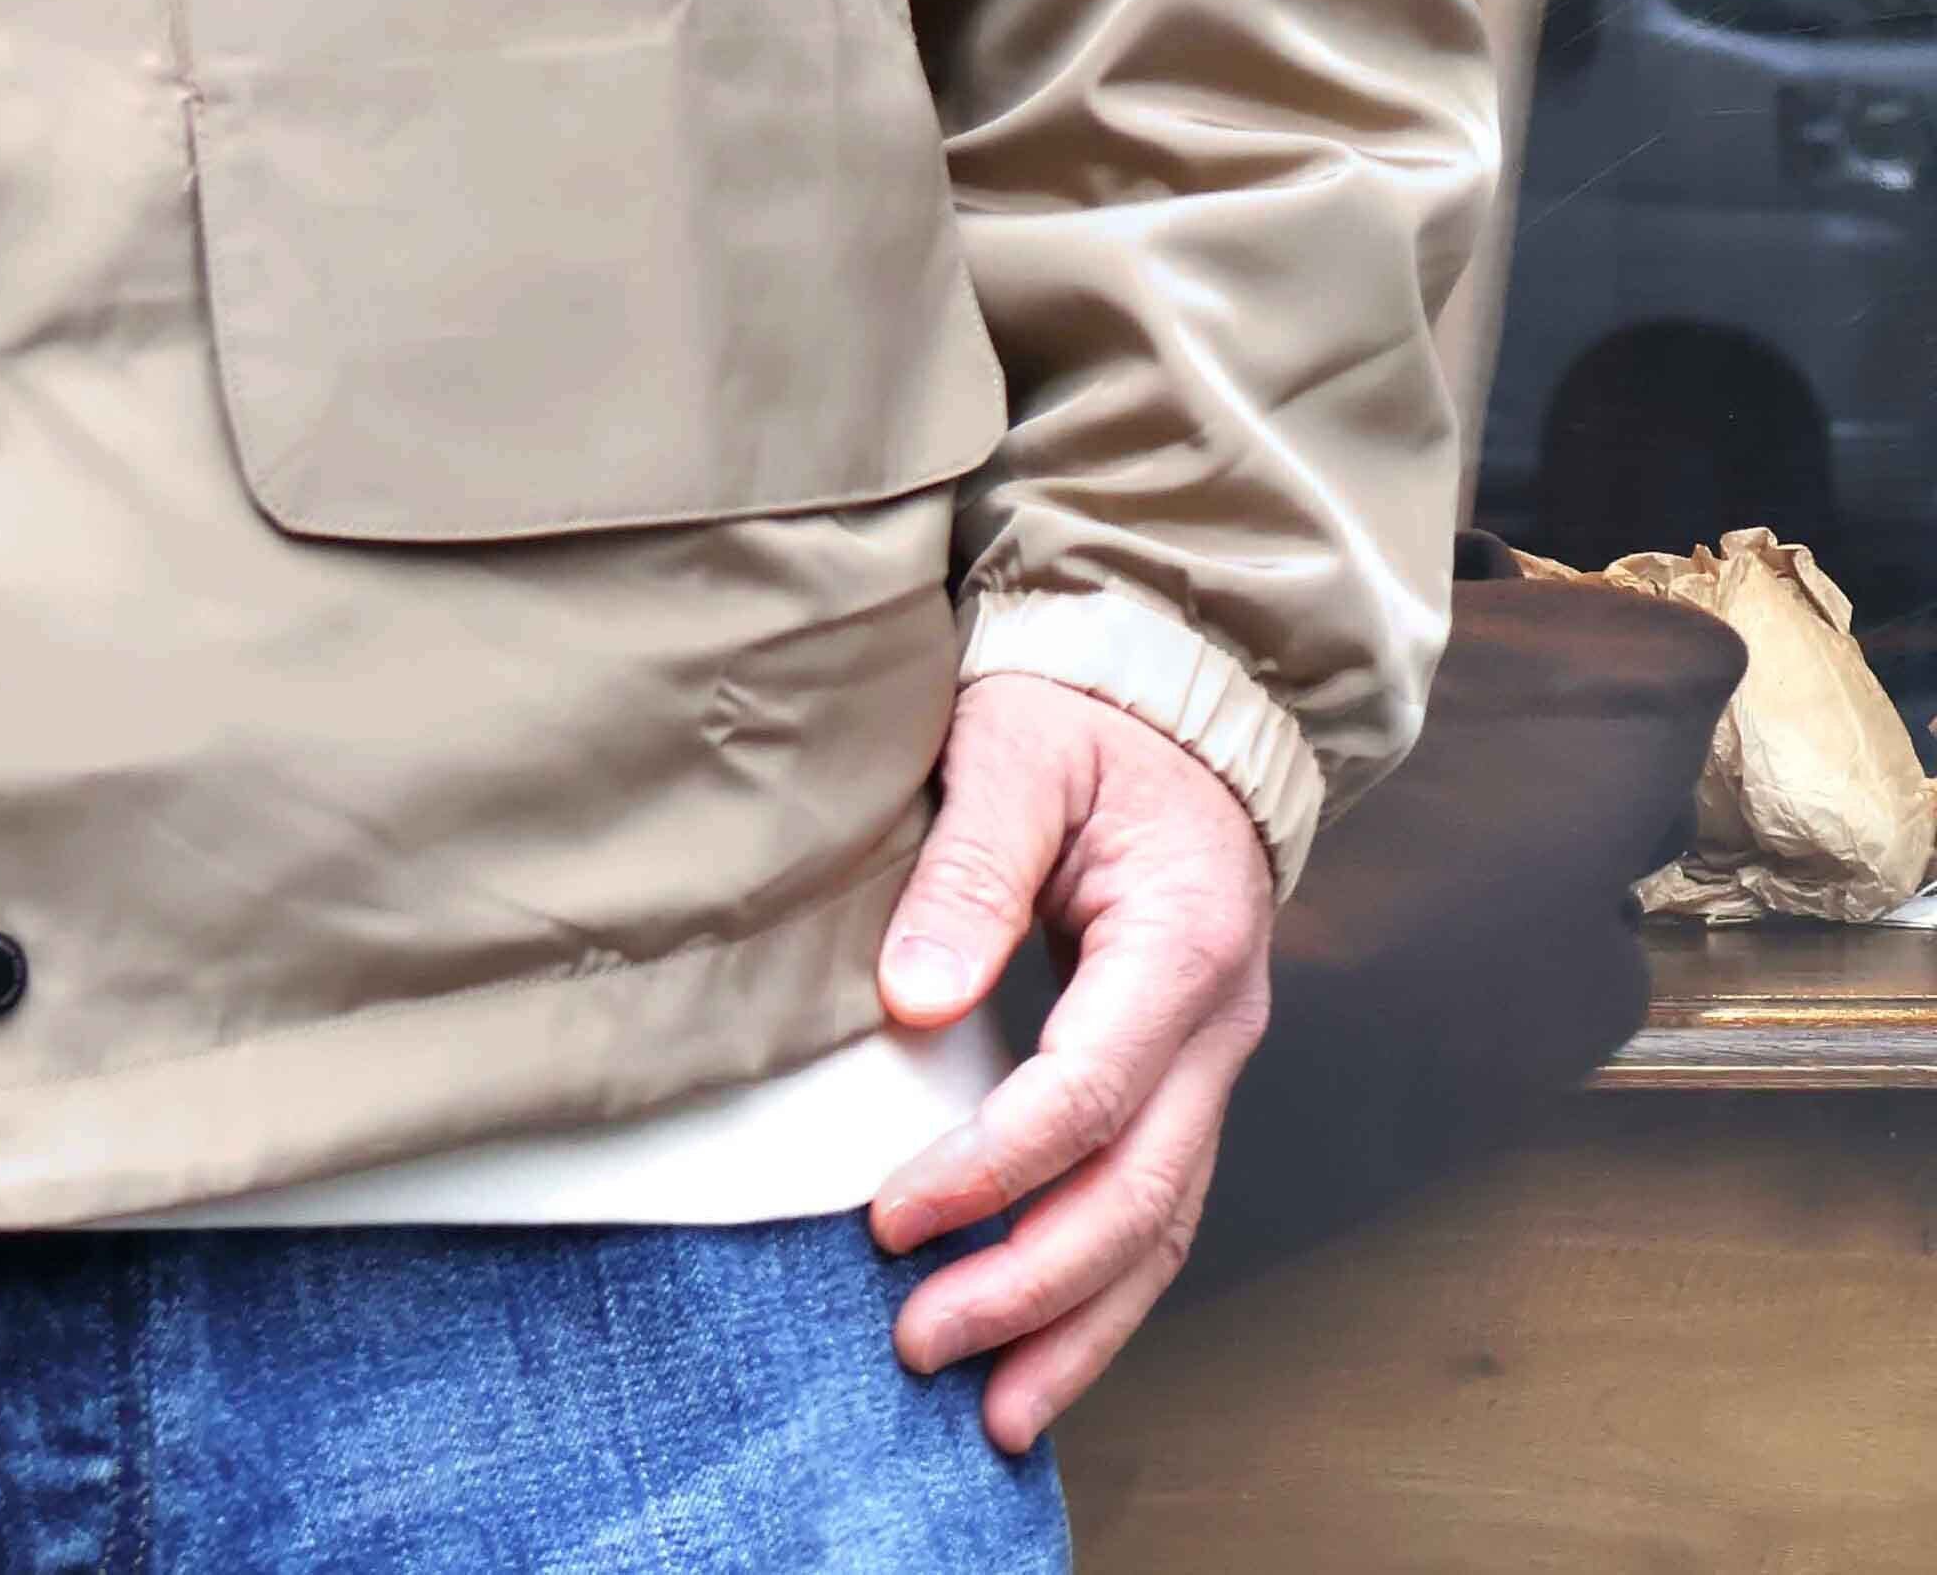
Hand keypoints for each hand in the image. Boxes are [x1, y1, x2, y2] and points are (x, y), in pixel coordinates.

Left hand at [864, 672, 1274, 1458]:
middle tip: (919, 1345)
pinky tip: (1043, 1348)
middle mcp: (1218, 1025)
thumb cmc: (1086, 713)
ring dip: (1079, 1325)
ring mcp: (1213, 1061)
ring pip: (1162, 1227)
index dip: (992, 1171)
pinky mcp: (1183, 1077)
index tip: (890, 1218)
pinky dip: (1102, 1288)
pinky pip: (1156, 1206)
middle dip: (1033, 1288)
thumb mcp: (1017, 750)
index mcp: (1183, 942)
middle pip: (1140, 1194)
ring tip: (992, 1414)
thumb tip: (912, 1004)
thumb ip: (967, 871)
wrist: (1174, 694)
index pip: (1091, 1094)